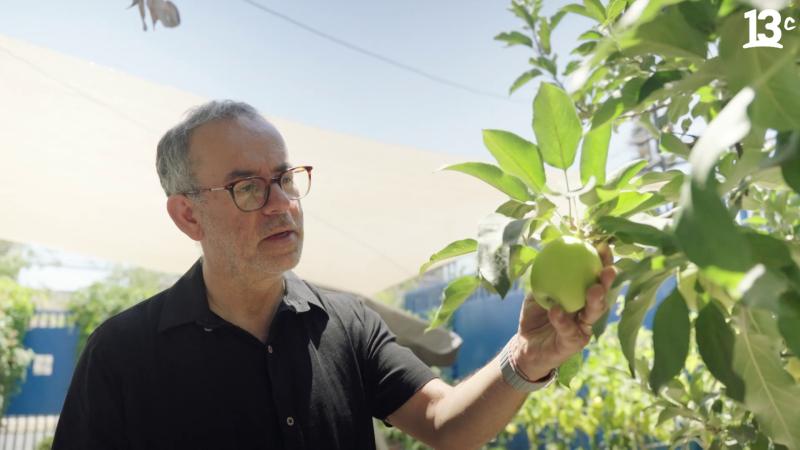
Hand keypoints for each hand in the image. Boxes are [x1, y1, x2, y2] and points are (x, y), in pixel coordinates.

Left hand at [511, 243, 616, 380]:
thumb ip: (546, 276)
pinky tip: (556, 310)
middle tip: (609, 270)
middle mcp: (587, 311)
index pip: (595, 277)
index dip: (602, 263)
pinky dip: (562, 320)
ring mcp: (583, 328)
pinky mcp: (574, 343)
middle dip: (608, 282)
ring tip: (594, 289)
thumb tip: (550, 250)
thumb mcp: (537, 292)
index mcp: (582, 295)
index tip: (604, 248)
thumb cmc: (535, 315)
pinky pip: (569, 330)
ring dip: (595, 301)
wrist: (525, 345)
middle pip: (602, 295)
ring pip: (593, 314)